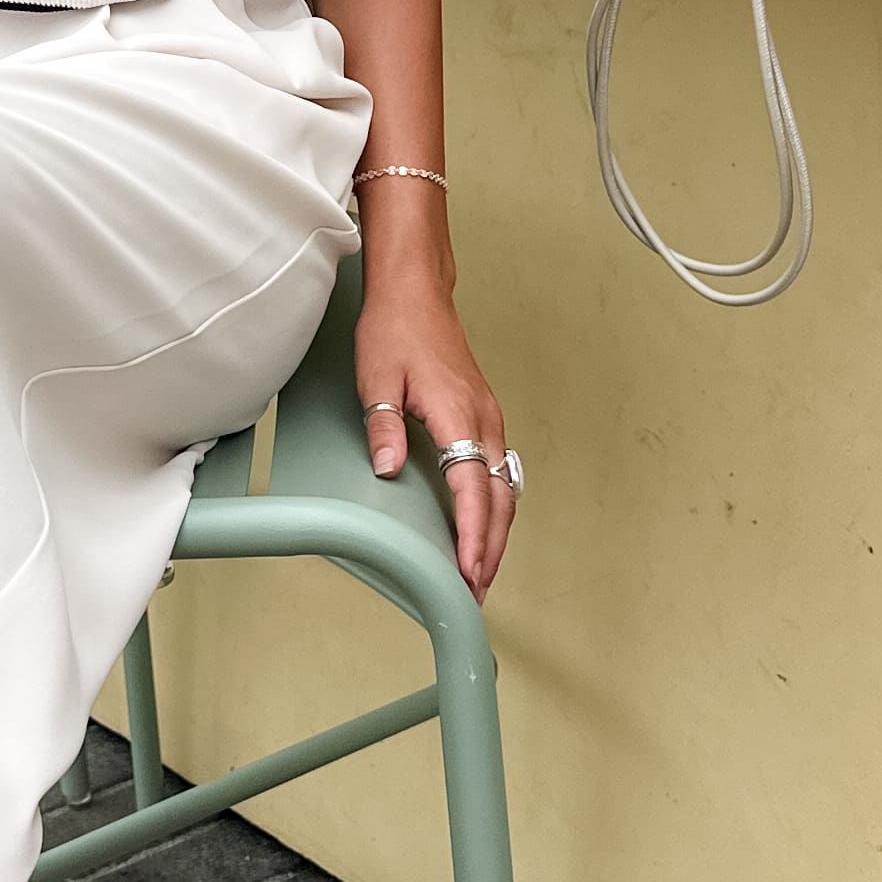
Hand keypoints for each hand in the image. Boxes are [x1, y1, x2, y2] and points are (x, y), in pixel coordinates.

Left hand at [358, 279, 515, 596]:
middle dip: (489, 548)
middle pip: (499, 498)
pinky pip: (498, 470)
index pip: (472, 487)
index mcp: (459, 413)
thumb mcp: (376, 378)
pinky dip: (494, 506)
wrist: (415, 292)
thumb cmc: (396, 329)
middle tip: (474, 589)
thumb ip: (384, 427)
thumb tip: (388, 469)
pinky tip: (481, 524)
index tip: (467, 569)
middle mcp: (483, 419)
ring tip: (478, 570)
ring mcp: (488, 418)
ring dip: (495, 531)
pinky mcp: (483, 415)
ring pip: (504, 487)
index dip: (470, 533)